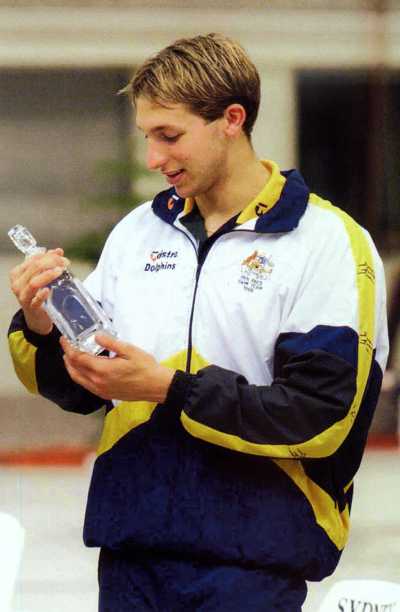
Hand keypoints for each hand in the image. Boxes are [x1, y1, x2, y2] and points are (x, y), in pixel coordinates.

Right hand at [9, 248, 69, 334]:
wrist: (36, 318)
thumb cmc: (37, 295)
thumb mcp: (40, 278)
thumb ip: (47, 264)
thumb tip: (58, 251)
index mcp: (18, 273)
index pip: (33, 259)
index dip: (48, 255)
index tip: (60, 254)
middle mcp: (18, 284)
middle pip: (34, 268)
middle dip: (51, 262)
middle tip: (64, 263)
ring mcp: (23, 297)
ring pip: (34, 282)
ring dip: (48, 275)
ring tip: (60, 271)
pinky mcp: (32, 308)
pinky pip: (35, 300)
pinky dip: (42, 295)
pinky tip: (48, 290)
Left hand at [60, 333, 174, 402]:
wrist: (156, 386)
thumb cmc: (145, 367)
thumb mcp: (129, 350)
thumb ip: (110, 343)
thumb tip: (96, 336)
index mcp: (103, 370)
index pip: (78, 358)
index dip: (69, 348)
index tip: (65, 339)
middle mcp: (98, 382)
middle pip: (74, 369)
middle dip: (68, 357)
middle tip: (66, 346)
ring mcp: (101, 390)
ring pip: (78, 379)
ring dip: (71, 367)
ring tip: (70, 357)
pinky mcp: (105, 394)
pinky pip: (86, 385)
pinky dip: (80, 376)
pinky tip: (83, 370)